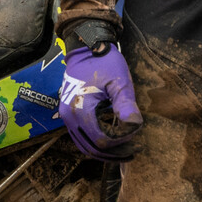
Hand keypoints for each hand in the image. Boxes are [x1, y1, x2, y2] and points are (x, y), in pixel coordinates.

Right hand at [57, 39, 141, 160]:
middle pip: (91, 148)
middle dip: (113, 153)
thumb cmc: (104, 62)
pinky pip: (81, 137)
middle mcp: (69, 117)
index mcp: (80, 109)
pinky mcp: (68, 114)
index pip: (102, 140)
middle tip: (133, 150)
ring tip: (124, 149)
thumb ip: (125, 104)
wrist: (85, 48)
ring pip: (85, 146)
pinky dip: (95, 143)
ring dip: (104, 151)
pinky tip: (112, 140)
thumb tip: (135, 125)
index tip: (136, 135)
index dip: (120, 142)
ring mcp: (66, 116)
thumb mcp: (119, 82)